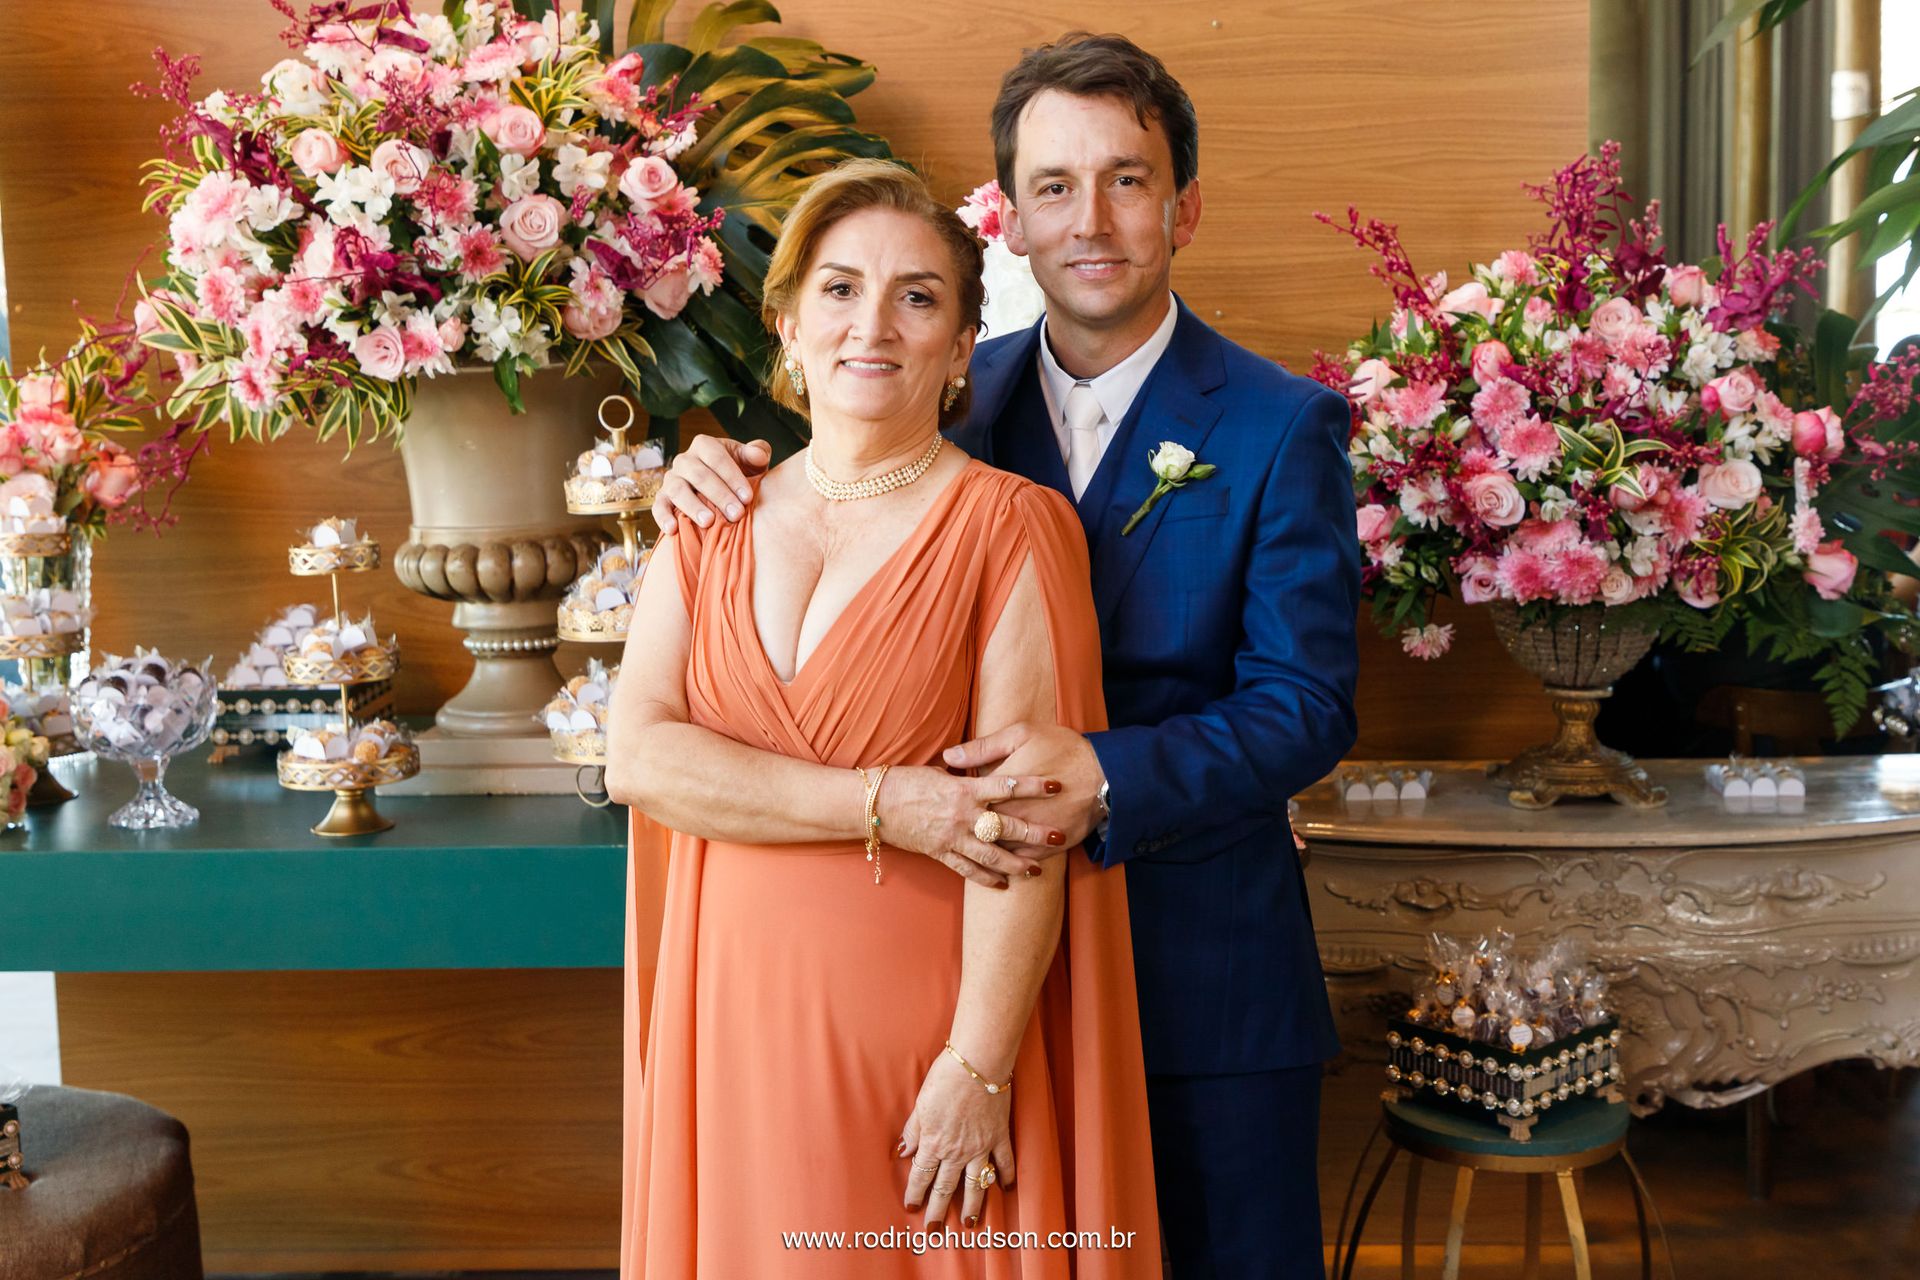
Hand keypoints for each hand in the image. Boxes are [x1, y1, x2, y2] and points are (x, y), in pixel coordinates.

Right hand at [649, 435, 770, 534]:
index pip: (716, 458)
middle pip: (698, 475)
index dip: (732, 477)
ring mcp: (671, 479)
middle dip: (719, 495)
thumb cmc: (740, 472)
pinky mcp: (662, 497)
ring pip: (678, 490)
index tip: (748, 497)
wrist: (724, 488)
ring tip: (709, 522)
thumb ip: (757, 453)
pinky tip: (673, 530)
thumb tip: (758, 455)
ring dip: (693, 506)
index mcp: (705, 445)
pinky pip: (658, 506)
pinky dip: (663, 517)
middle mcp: (684, 460)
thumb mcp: (751, 461)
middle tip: (736, 514)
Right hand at [875, 766, 1065, 888]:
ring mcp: (952, 838)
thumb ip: (966, 776)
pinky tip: (1002, 884)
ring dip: (1016, 864)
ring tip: (1036, 870)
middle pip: (1006, 827)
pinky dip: (985, 878)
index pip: (1007, 786)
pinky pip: (967, 869)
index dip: (1033, 785)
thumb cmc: (906, 781)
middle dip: (1034, 834)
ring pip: (991, 855)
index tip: (1056, 785)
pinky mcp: (940, 853)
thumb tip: (985, 772)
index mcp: (964, 790)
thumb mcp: (940, 773)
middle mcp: (963, 816)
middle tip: (1058, 837)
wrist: (874, 804)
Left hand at [898, 1051, 1015, 1226]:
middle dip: (938, 1210)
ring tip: (970, 1224)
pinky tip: (1006, 1190)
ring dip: (973, 1206)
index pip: (921, 1175)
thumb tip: (904, 1151)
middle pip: (946, 1187)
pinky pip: (1004, 1162)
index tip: (911, 1208)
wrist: (977, 1063)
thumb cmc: (945, 1078)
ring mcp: (981, 1146)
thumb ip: (913, 1130)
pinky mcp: (999, 1136)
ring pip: (975, 1184)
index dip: (915, 1193)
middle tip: (934, 1231)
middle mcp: (957, 1151)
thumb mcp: (921, 1104)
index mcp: (934, 1142)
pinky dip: (1006, 1176)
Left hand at [943, 722, 1104, 850]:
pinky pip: (1024, 861)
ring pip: (999, 852)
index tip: (946, 803)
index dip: (955, 803)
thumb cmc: (1063, 748)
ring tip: (967, 856)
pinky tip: (1002, 870)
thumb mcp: (1021, 735)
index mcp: (999, 789)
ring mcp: (1031, 835)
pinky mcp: (1050, 847)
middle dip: (962, 833)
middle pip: (978, 831)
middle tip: (946, 833)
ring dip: (984, 856)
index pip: (967, 802)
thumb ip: (983, 747)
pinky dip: (1012, 865)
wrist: (1105, 774)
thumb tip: (949, 755)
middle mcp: (1011, 816)